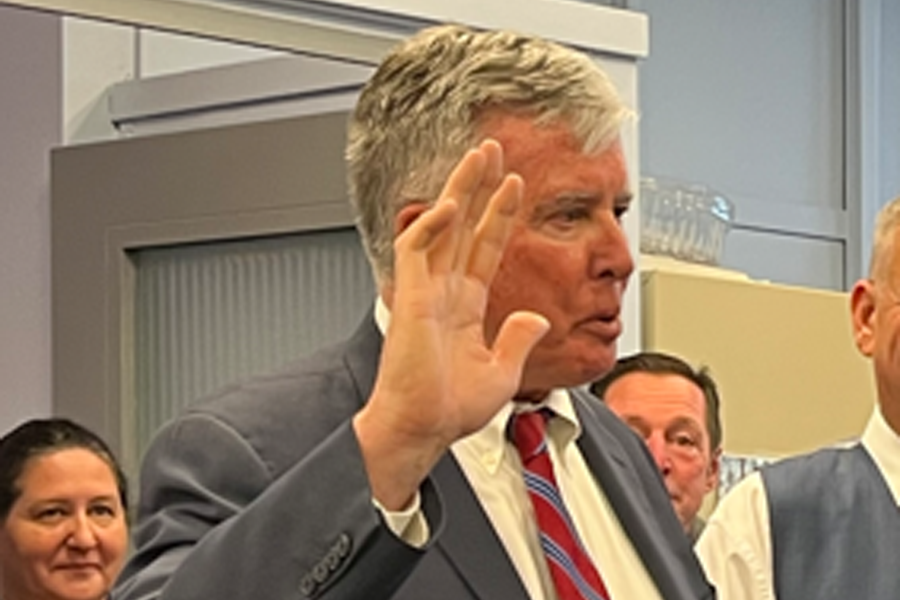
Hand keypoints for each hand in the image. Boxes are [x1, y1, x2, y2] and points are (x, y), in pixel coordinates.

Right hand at [354, 139, 549, 508]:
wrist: (422, 429)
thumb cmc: (448, 410)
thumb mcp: (500, 373)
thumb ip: (518, 341)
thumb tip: (536, 317)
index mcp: (464, 307)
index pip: (484, 249)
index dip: (499, 216)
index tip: (515, 186)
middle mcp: (444, 292)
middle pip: (463, 226)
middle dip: (479, 186)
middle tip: (492, 151)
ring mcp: (425, 291)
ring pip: (440, 227)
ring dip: (459, 189)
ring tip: (478, 156)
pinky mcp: (409, 297)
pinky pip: (415, 250)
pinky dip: (431, 225)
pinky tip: (452, 204)